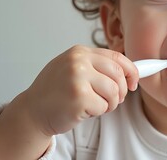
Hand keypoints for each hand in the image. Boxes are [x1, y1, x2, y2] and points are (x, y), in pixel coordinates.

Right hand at [23, 45, 138, 135]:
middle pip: (118, 74)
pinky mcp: (79, 98)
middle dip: (121, 91)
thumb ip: (97, 66)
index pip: (116, 57)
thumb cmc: (54, 91)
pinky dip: (98, 112)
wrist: (32, 111)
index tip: (134, 82)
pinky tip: (83, 110)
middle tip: (114, 100)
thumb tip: (129, 71)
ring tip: (95, 105)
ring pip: (114, 92)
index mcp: (79, 52)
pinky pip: (104, 107)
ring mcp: (78, 79)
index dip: (131, 71)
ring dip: (110, 103)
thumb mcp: (73, 68)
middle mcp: (78, 62)